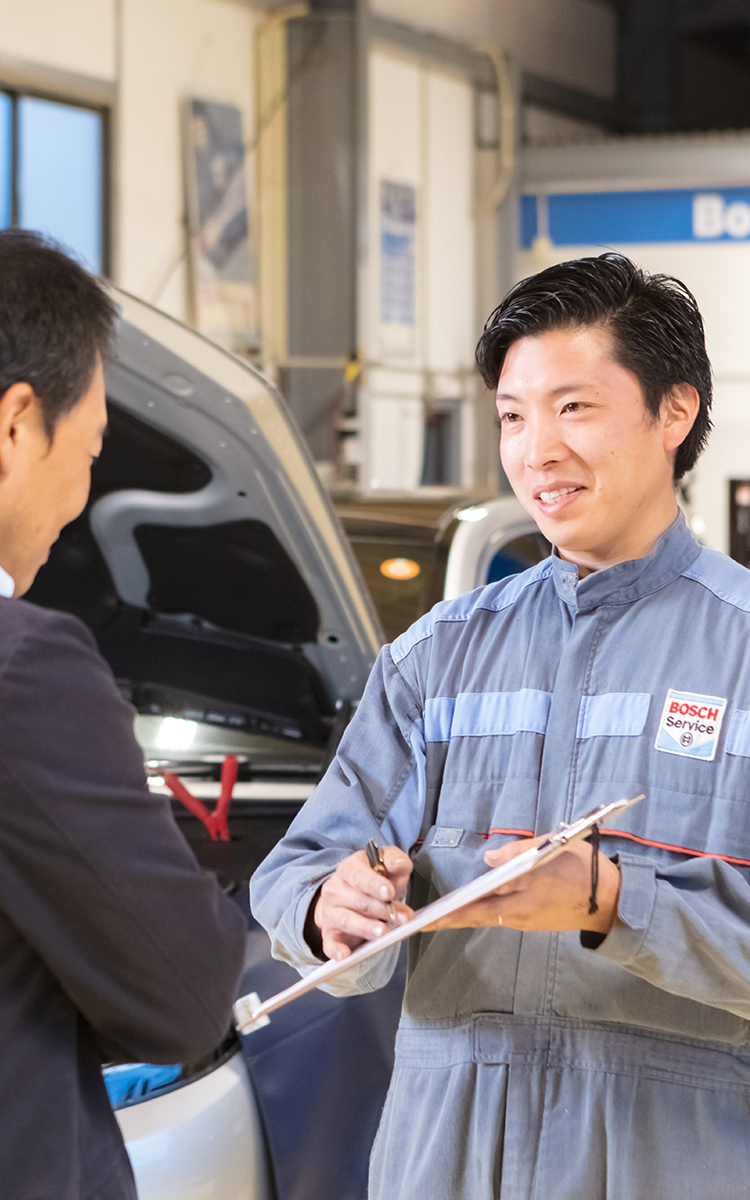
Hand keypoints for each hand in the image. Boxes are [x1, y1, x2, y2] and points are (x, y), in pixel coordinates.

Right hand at [311, 846, 413, 961]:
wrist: (350, 894)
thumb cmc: (374, 879)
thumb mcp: (386, 864)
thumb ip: (396, 861)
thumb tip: (399, 864)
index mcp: (349, 868)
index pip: (359, 875)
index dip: (374, 884)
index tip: (389, 892)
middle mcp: (336, 889)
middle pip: (359, 901)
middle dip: (382, 910)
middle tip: (401, 918)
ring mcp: (331, 911)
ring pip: (348, 920)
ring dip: (366, 927)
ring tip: (382, 932)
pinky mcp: (329, 932)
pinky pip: (330, 942)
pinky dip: (336, 949)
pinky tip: (345, 955)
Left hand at [425, 836, 619, 935]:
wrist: (612, 900)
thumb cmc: (583, 868)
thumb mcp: (553, 848)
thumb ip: (518, 853)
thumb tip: (487, 861)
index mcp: (525, 896)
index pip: (478, 908)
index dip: (449, 914)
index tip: (424, 920)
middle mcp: (520, 914)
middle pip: (476, 916)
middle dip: (446, 918)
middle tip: (416, 921)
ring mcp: (525, 920)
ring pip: (486, 916)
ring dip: (461, 914)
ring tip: (433, 912)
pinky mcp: (531, 920)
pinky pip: (499, 916)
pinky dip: (479, 912)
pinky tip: (465, 907)